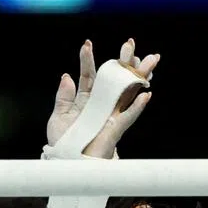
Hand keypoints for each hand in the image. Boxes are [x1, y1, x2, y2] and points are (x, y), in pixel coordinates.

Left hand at [47, 38, 159, 156]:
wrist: (67, 163)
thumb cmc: (63, 142)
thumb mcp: (58, 117)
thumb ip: (63, 97)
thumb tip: (67, 76)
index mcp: (84, 99)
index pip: (88, 75)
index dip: (87, 60)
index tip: (87, 44)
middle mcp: (100, 104)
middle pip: (114, 79)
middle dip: (123, 61)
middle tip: (129, 43)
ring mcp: (110, 115)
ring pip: (127, 92)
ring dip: (138, 77)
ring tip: (149, 60)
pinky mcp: (115, 129)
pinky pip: (129, 116)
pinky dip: (137, 106)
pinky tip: (146, 94)